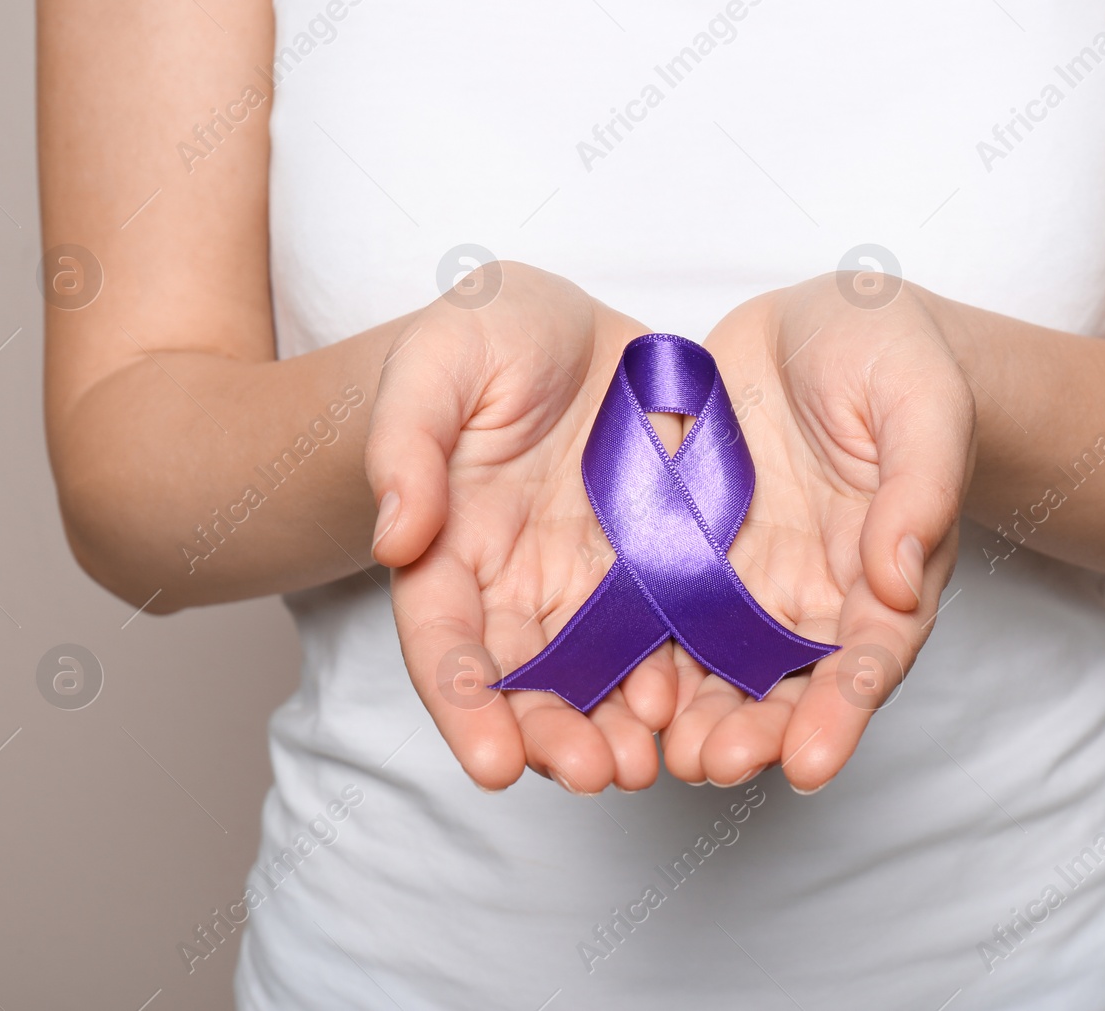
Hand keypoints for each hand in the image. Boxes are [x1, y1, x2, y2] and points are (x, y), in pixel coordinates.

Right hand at [367, 263, 683, 792]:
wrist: (569, 330)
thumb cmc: (483, 339)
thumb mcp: (437, 365)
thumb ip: (408, 443)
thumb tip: (396, 536)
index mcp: (450, 551)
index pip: (444, 643)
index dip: (463, 706)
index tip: (492, 764)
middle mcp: (518, 587)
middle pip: (526, 682)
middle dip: (553, 736)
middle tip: (592, 775)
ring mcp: (592, 585)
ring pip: (601, 677)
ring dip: (622, 728)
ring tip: (653, 764)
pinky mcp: (658, 570)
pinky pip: (673, 635)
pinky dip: (685, 679)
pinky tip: (709, 707)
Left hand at [662, 273, 976, 791]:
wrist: (824, 325)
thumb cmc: (894, 360)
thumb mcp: (919, 402)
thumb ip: (918, 485)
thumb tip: (899, 577)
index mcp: (883, 574)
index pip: (868, 658)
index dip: (841, 712)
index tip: (810, 762)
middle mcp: (811, 595)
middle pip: (785, 685)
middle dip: (753, 733)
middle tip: (712, 764)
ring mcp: (743, 579)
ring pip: (715, 666)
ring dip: (690, 715)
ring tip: (655, 753)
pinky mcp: (684, 551)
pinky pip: (656, 610)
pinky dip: (635, 654)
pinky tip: (603, 686)